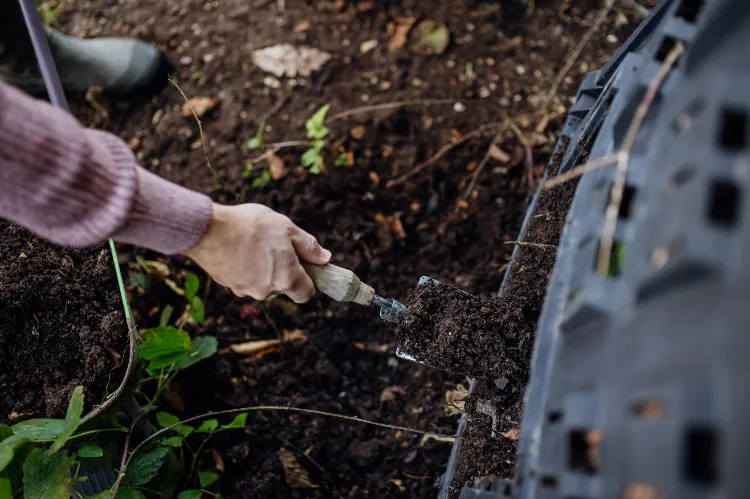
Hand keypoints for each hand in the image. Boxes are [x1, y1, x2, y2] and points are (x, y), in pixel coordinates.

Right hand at [184, 203, 330, 302]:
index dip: (309, 280)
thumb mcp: (287, 229)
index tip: (305, 265)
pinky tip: (238, 247)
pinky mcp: (228, 285)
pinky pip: (244, 278)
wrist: (208, 229)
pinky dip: (245, 267)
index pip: (306, 294)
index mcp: (286, 279)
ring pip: (262, 282)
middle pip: (283, 286)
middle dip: (283, 269)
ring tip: (254, 243)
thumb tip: (325, 258)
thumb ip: (309, 247)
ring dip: (263, 268)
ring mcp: (245, 290)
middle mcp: (267, 291)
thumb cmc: (251, 226)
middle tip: (275, 245)